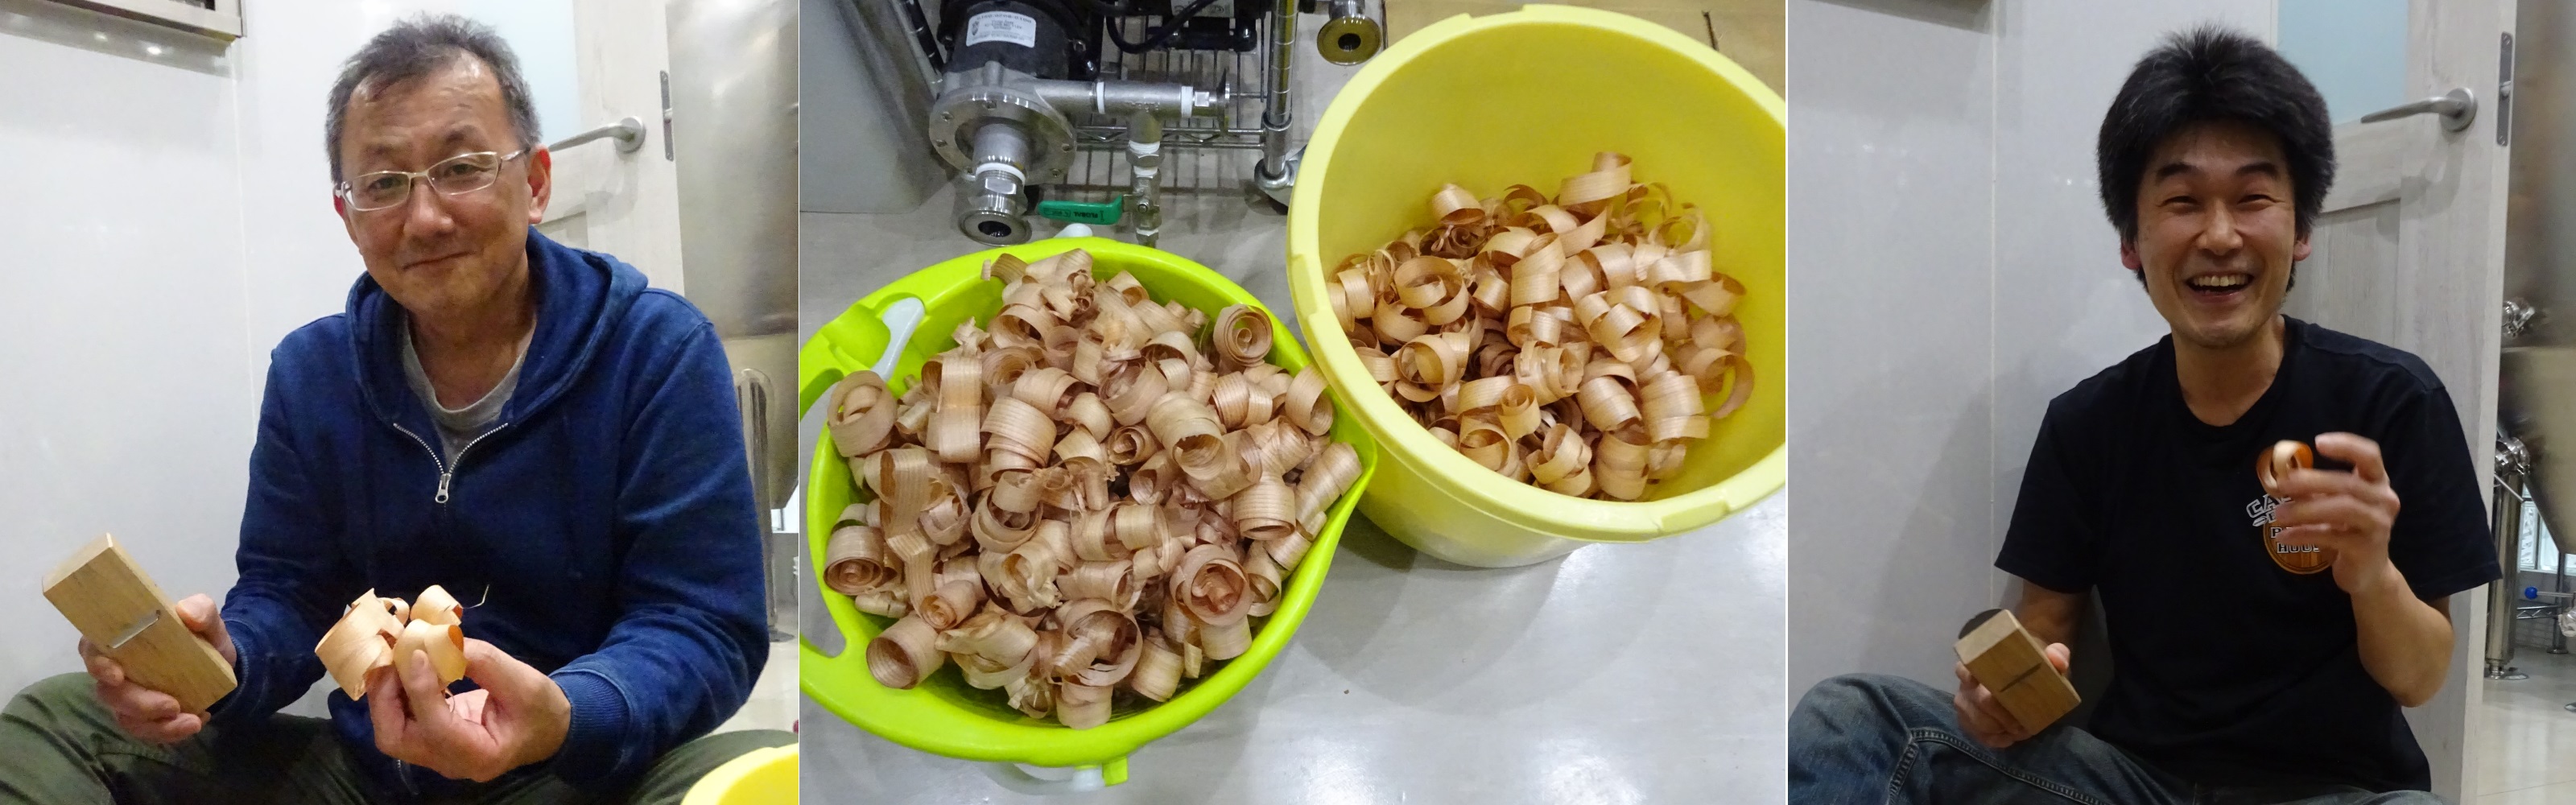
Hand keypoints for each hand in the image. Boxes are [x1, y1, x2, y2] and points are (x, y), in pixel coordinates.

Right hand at [80, 593, 234, 744]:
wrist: (221, 663)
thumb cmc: (200, 635)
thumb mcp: (206, 618)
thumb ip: (201, 610)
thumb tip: (187, 613)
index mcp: (120, 640)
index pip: (92, 650)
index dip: (98, 664)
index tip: (117, 675)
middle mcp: (115, 670)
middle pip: (108, 693)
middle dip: (138, 704)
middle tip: (173, 706)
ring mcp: (127, 696)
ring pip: (126, 718)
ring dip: (158, 726)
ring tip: (193, 721)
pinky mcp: (142, 717)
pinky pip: (146, 731)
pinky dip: (171, 731)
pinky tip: (198, 720)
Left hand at [366, 638, 571, 781]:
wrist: (551, 731)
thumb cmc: (542, 708)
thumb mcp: (523, 680)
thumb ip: (482, 661)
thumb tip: (440, 639)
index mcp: (482, 755)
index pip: (437, 727)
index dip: (420, 689)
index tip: (418, 653)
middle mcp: (453, 764)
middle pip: (396, 739)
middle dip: (385, 697)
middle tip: (392, 659)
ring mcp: (438, 758)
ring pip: (391, 733)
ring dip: (385, 695)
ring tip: (395, 661)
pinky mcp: (432, 744)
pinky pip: (400, 723)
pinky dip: (395, 696)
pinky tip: (405, 670)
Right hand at [1953, 642, 2069, 748]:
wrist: (2021, 674)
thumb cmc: (2030, 664)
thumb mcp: (2045, 657)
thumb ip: (2055, 654)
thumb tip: (2058, 660)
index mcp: (1980, 662)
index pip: (1965, 668)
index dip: (1971, 678)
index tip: (1992, 688)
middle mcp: (1967, 683)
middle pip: (1982, 701)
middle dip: (2005, 715)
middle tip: (2024, 722)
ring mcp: (1965, 703)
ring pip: (1980, 722)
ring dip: (2002, 729)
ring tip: (2022, 730)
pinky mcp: (1967, 722)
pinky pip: (1979, 736)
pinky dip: (1997, 740)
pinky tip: (2010, 738)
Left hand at [2270, 432, 2404, 595]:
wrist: (2368, 572)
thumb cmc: (2348, 528)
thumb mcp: (2335, 504)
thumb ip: (2317, 489)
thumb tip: (2282, 477)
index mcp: (2377, 482)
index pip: (2370, 455)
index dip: (2347, 445)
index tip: (2318, 442)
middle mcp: (2384, 499)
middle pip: (2348, 483)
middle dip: (2311, 481)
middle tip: (2281, 484)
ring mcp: (2379, 524)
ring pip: (2343, 508)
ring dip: (2305, 510)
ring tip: (2277, 515)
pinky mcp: (2367, 548)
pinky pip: (2333, 537)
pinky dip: (2304, 535)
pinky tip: (2284, 537)